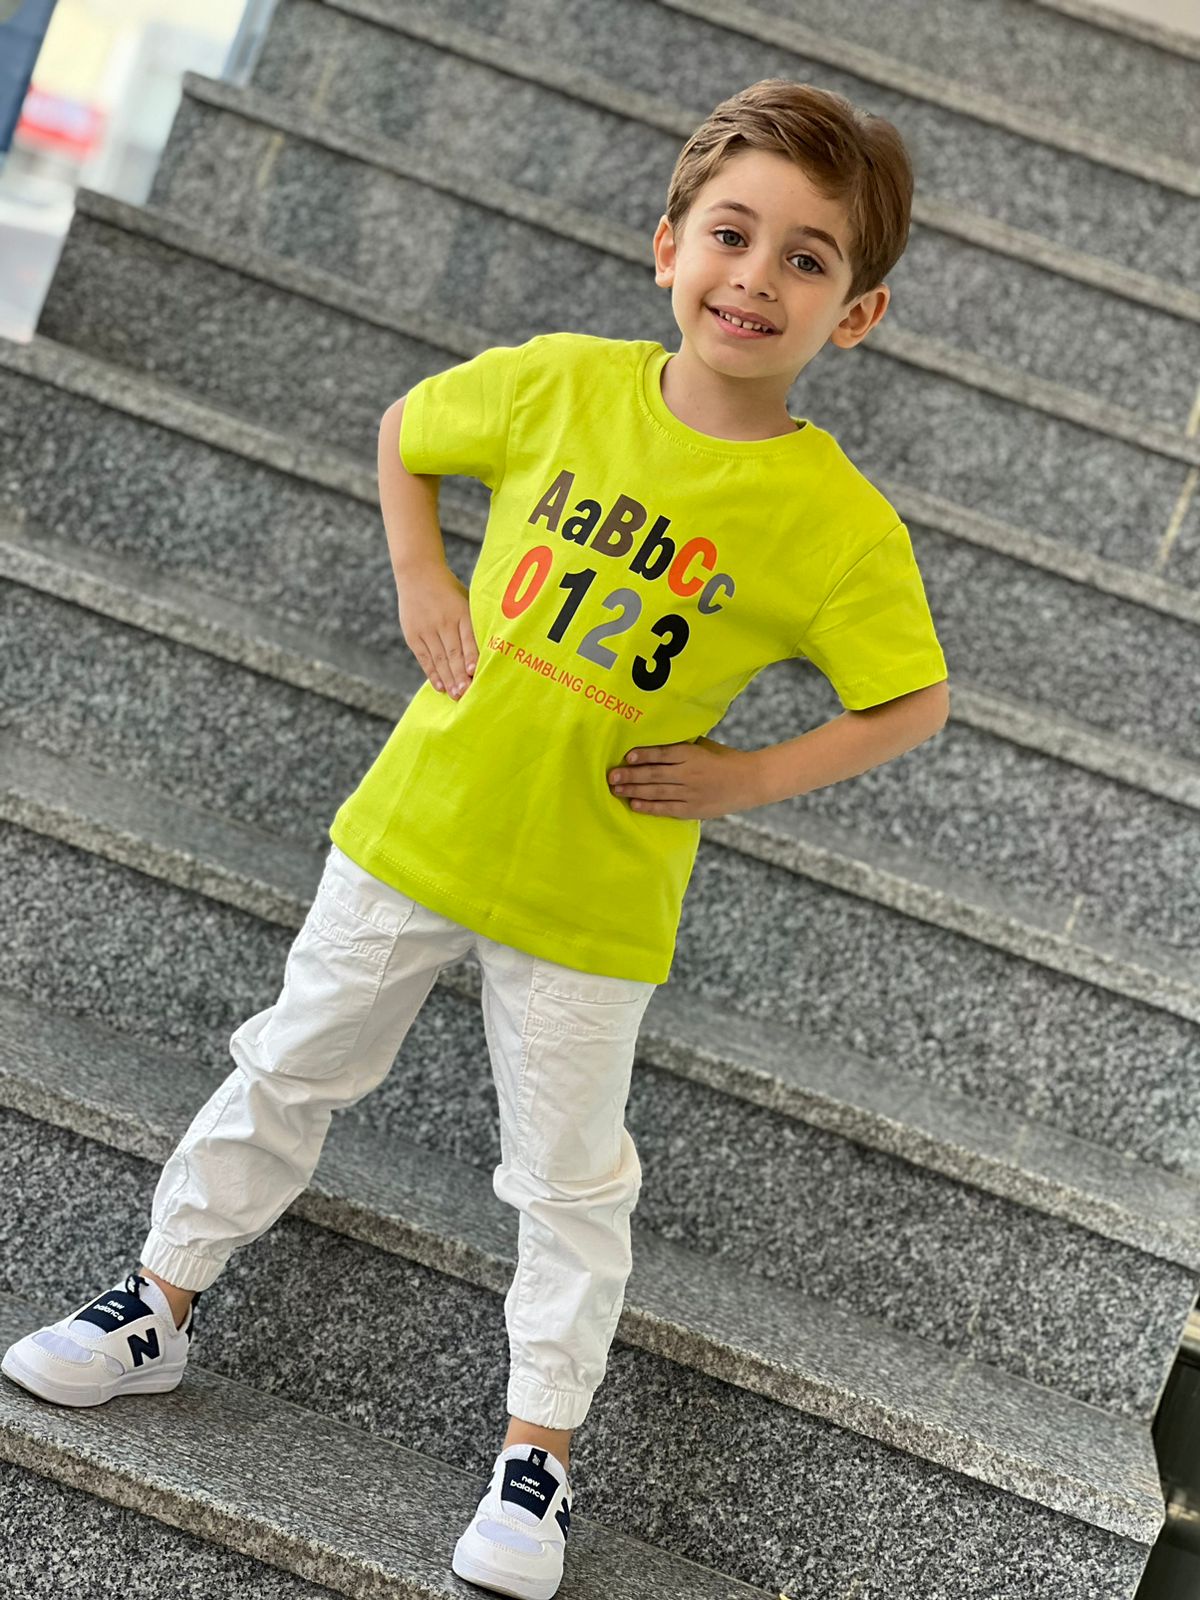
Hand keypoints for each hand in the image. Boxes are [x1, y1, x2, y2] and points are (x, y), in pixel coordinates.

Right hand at [397, 566, 476, 698]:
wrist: (418, 573)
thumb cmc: (450, 590)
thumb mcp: (466, 599)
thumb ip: (476, 621)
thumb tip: (494, 645)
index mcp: (461, 612)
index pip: (468, 639)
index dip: (471, 657)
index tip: (475, 673)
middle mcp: (443, 622)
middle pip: (453, 654)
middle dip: (460, 676)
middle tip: (467, 695)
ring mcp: (426, 629)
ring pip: (439, 659)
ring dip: (448, 680)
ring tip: (456, 696)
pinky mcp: (413, 635)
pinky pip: (424, 658)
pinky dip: (432, 674)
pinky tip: (440, 687)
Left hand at [606, 737, 759, 819]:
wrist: (750, 781)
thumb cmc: (724, 759)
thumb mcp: (704, 746)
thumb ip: (682, 746)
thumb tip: (655, 739)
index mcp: (692, 754)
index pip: (663, 754)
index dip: (644, 755)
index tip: (627, 757)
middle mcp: (689, 773)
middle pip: (654, 774)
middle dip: (630, 776)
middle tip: (611, 776)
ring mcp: (691, 793)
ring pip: (657, 792)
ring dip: (634, 791)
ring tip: (616, 789)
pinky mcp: (693, 809)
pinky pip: (667, 808)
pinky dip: (649, 807)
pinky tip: (634, 804)